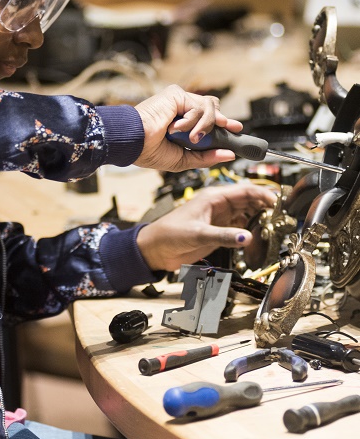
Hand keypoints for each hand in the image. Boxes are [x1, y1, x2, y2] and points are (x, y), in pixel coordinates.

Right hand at [133, 84, 242, 172]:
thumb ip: (205, 157)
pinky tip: (178, 129)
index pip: (207, 119)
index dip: (222, 124)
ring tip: (192, 138)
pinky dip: (193, 120)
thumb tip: (229, 154)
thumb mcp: (183, 159)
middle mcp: (180, 110)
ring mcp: (179, 101)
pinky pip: (199, 106)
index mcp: (181, 124)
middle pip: (212, 108)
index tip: (236, 130)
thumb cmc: (149, 151)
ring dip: (204, 126)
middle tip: (232, 128)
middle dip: (222, 120)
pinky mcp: (176, 94)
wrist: (133, 142)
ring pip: (209, 108)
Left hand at [136, 183, 275, 271]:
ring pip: (247, 213)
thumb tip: (247, 236)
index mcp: (213, 197)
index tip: (279, 201)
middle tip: (282, 215)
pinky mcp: (219, 230)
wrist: (156, 249)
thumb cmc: (170, 234)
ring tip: (275, 224)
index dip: (263, 194)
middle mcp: (219, 205)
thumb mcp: (198, 234)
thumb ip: (224, 236)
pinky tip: (260, 234)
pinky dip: (252, 229)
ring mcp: (220, 218)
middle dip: (266, 205)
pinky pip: (240, 226)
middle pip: (249, 200)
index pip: (244, 190)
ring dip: (260, 217)